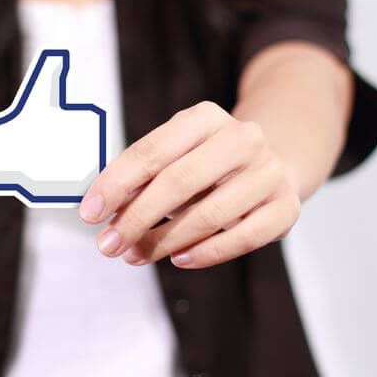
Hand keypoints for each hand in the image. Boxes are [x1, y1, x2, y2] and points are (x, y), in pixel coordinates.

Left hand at [78, 101, 300, 268]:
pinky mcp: (286, 206)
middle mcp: (242, 138)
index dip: (116, 183)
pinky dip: (206, 253)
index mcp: (205, 117)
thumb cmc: (209, 164)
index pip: (152, 151)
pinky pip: (243, 238)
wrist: (272, 164)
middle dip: (136, 218)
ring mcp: (268, 172)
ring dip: (164, 241)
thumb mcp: (177, 156)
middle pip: (178, 182)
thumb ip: (143, 178)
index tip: (90, 212)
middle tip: (108, 244)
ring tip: (135, 256)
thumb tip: (101, 210)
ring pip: (209, 214)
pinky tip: (179, 259)